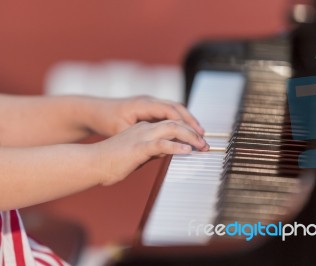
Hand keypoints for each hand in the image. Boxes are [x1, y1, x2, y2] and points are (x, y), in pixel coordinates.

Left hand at [87, 96, 203, 136]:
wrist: (93, 111)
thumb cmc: (106, 120)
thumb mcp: (122, 131)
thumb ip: (141, 138)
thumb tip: (161, 148)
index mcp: (143, 104)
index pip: (170, 110)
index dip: (185, 122)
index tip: (195, 134)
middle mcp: (149, 101)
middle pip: (177, 108)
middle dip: (191, 121)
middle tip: (203, 135)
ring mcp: (149, 103)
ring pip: (174, 109)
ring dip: (187, 120)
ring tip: (198, 134)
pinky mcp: (148, 109)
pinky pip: (168, 113)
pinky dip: (178, 121)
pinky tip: (184, 131)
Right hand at [94, 120, 208, 185]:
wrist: (92, 163)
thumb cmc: (112, 162)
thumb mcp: (137, 154)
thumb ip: (153, 151)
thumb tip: (169, 153)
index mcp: (144, 129)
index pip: (171, 124)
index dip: (187, 131)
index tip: (199, 142)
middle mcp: (145, 129)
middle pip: (175, 123)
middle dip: (194, 132)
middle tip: (206, 145)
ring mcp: (141, 136)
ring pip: (172, 129)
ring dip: (190, 137)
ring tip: (202, 147)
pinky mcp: (138, 148)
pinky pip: (161, 144)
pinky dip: (177, 147)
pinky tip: (187, 151)